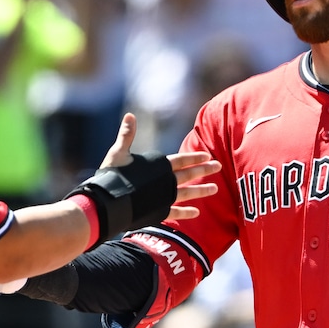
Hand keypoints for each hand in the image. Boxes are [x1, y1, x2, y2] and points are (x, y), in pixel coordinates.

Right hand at [99, 113, 219, 223]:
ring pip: (188, 193)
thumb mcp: (119, 152)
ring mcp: (164, 197)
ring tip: (215, 188)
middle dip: (204, 169)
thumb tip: (130, 115)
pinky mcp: (159, 211)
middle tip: (219, 166)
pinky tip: (197, 212)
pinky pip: (176, 212)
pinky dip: (186, 212)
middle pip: (189, 174)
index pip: (181, 159)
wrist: (109, 201)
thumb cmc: (112, 174)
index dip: (194, 157)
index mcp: (158, 166)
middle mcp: (165, 181)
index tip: (207, 155)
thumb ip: (127, 135)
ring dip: (201, 190)